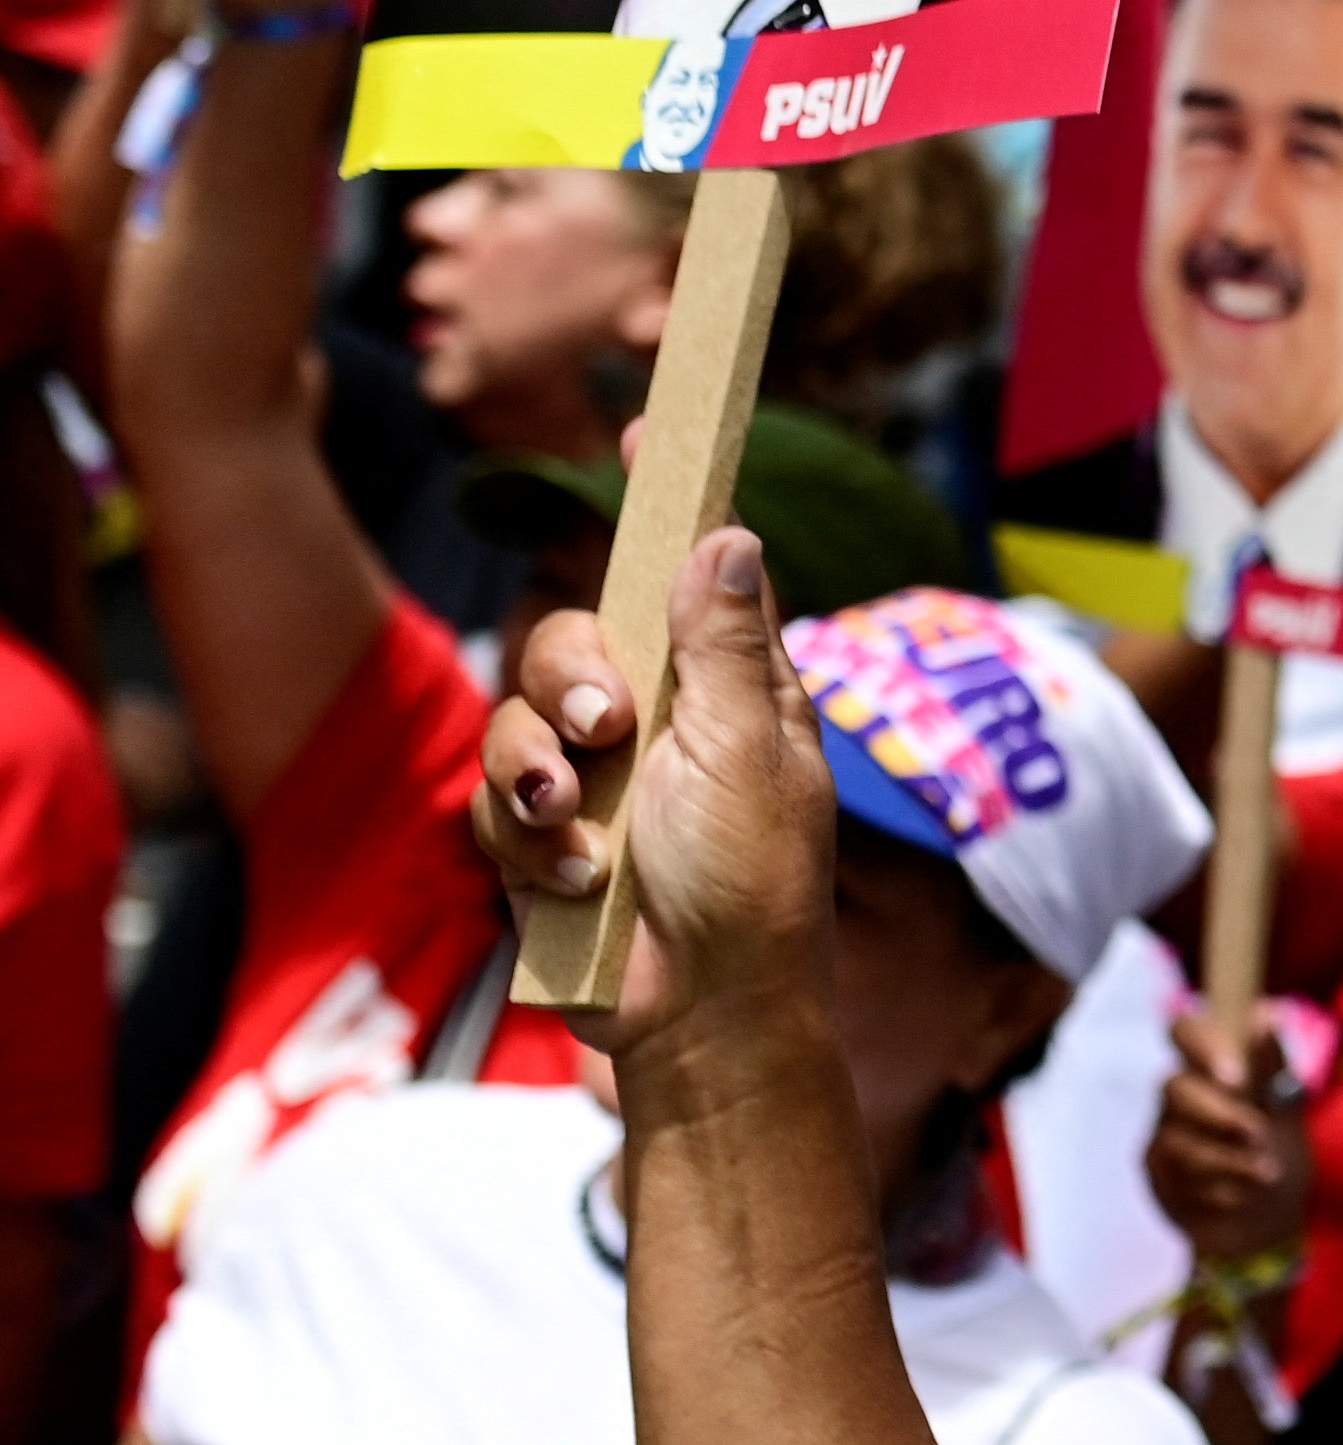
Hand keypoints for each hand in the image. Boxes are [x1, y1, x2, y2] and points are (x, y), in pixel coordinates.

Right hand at [476, 538, 831, 1064]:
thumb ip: (720, 645)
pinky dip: (525, 842)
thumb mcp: (744, 751)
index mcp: (727, 689)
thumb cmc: (750, 884)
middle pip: (571, 636)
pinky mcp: (539, 840)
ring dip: (535, 771)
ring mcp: (592, 782)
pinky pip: (490, 803)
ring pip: (514, 718)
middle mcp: (657, 722)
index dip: (667, 504)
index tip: (641, 429)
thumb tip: (728, 531)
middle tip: (603, 727)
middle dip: (570, 673)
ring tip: (580, 826)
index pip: (691, 576)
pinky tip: (573, 882)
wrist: (698, 1015)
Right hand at [1144, 1013, 1308, 1269]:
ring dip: (1229, 1160)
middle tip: (1260, 1134)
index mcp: (1210, 1068)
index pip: (1184, 1031)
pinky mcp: (1158, 1176)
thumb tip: (1265, 1014)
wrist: (1268, 1222)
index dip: (1201, 1045)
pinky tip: (1243, 1196)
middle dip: (1220, 1114)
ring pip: (1179, 1141)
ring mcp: (1162, 1137)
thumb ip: (1272, 1065)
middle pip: (1173, 1089)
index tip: (1235, 1076)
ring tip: (1267, 1174)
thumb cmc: (1276, 1152)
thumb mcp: (1286, 1109)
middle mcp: (1178, 1097)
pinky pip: (1179, 1179)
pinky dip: (1219, 1188)